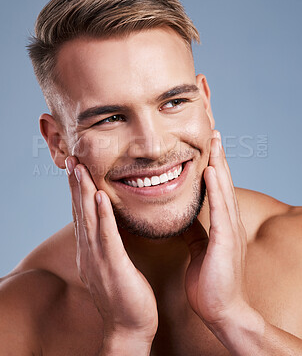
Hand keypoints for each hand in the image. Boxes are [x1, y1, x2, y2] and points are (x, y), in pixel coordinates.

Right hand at [65, 156, 157, 341]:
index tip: (76, 169)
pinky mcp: (113, 266)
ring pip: (89, 219)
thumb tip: (111, 225)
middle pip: (80, 212)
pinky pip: (106, 236)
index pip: (81, 215)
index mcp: (90, 251)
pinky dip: (102, 215)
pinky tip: (99, 196)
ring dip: (83, 192)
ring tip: (79, 169)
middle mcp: (88, 252)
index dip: (77, 191)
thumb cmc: (127, 294)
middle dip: (75, 185)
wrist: (130, 327)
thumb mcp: (113, 264)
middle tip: (71, 159)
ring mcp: (98, 259)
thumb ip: (109, 244)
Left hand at [182, 131, 248, 328]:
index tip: (206, 145)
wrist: (221, 310)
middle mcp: (227, 223)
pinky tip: (211, 170)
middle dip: (218, 156)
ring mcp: (229, 231)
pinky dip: (216, 188)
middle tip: (213, 132)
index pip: (216, 189)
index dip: (212, 165)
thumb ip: (193, 230)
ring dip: (219, 163)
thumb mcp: (199, 249)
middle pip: (223, 183)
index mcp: (220, 225)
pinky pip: (219, 210)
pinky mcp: (225, 242)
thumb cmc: (209, 281)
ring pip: (224, 190)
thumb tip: (182, 217)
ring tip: (214, 141)